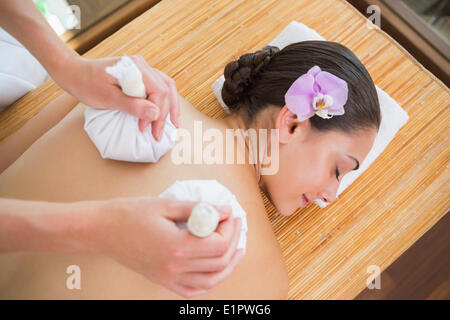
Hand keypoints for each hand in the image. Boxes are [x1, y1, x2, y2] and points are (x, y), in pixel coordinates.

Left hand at [55, 55, 179, 139]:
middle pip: (166, 89)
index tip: (144, 129)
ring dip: (171, 107)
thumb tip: (155, 114)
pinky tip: (164, 113)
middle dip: (165, 114)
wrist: (73, 73)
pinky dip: (163, 102)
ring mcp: (142, 69)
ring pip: (166, 87)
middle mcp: (142, 65)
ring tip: (173, 124)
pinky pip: (158, 88)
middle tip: (158, 134)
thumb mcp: (107, 98)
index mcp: (136, 67)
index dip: (156, 113)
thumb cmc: (86, 84)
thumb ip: (132, 105)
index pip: (159, 91)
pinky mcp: (139, 76)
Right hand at [98, 197, 244, 297]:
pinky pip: (194, 289)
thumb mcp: (166, 205)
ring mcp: (168, 277)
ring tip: (236, 248)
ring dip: (229, 265)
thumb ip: (199, 209)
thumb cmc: (130, 214)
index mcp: (176, 246)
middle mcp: (174, 267)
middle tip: (233, 224)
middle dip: (233, 241)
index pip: (218, 244)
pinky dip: (211, 281)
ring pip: (212, 280)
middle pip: (219, 262)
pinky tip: (216, 268)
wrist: (103, 230)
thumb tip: (224, 210)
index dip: (230, 228)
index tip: (229, 214)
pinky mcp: (163, 281)